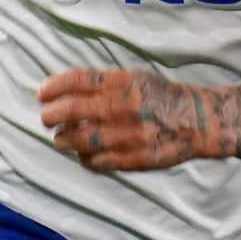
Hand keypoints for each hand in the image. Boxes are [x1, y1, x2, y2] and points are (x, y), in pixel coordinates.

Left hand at [36, 68, 219, 171]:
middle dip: (52, 115)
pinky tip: (81, 155)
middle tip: (46, 118)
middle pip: (74, 110)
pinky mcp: (137, 158)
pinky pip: (100, 161)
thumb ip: (102, 83)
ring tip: (60, 139)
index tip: (42, 94)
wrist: (199, 120)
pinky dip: (85, 159)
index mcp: (123, 82)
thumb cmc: (159, 96)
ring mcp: (131, 134)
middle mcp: (126, 106)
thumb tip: (63, 89)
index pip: (77, 81)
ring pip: (83, 140)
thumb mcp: (134, 77)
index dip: (54, 87)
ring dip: (64, 140)